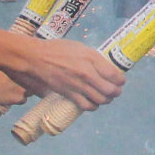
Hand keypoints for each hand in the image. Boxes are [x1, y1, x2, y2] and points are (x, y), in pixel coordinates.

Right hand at [10, 40, 125, 109]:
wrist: (34, 58)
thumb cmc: (56, 49)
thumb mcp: (79, 48)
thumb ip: (93, 59)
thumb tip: (104, 67)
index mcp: (92, 58)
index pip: (114, 74)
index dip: (121, 80)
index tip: (121, 81)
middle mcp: (87, 73)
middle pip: (110, 90)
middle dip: (116, 92)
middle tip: (116, 91)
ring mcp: (78, 85)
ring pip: (100, 100)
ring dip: (106, 100)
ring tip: (106, 98)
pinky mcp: (68, 94)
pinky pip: (86, 105)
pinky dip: (92, 106)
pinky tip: (92, 103)